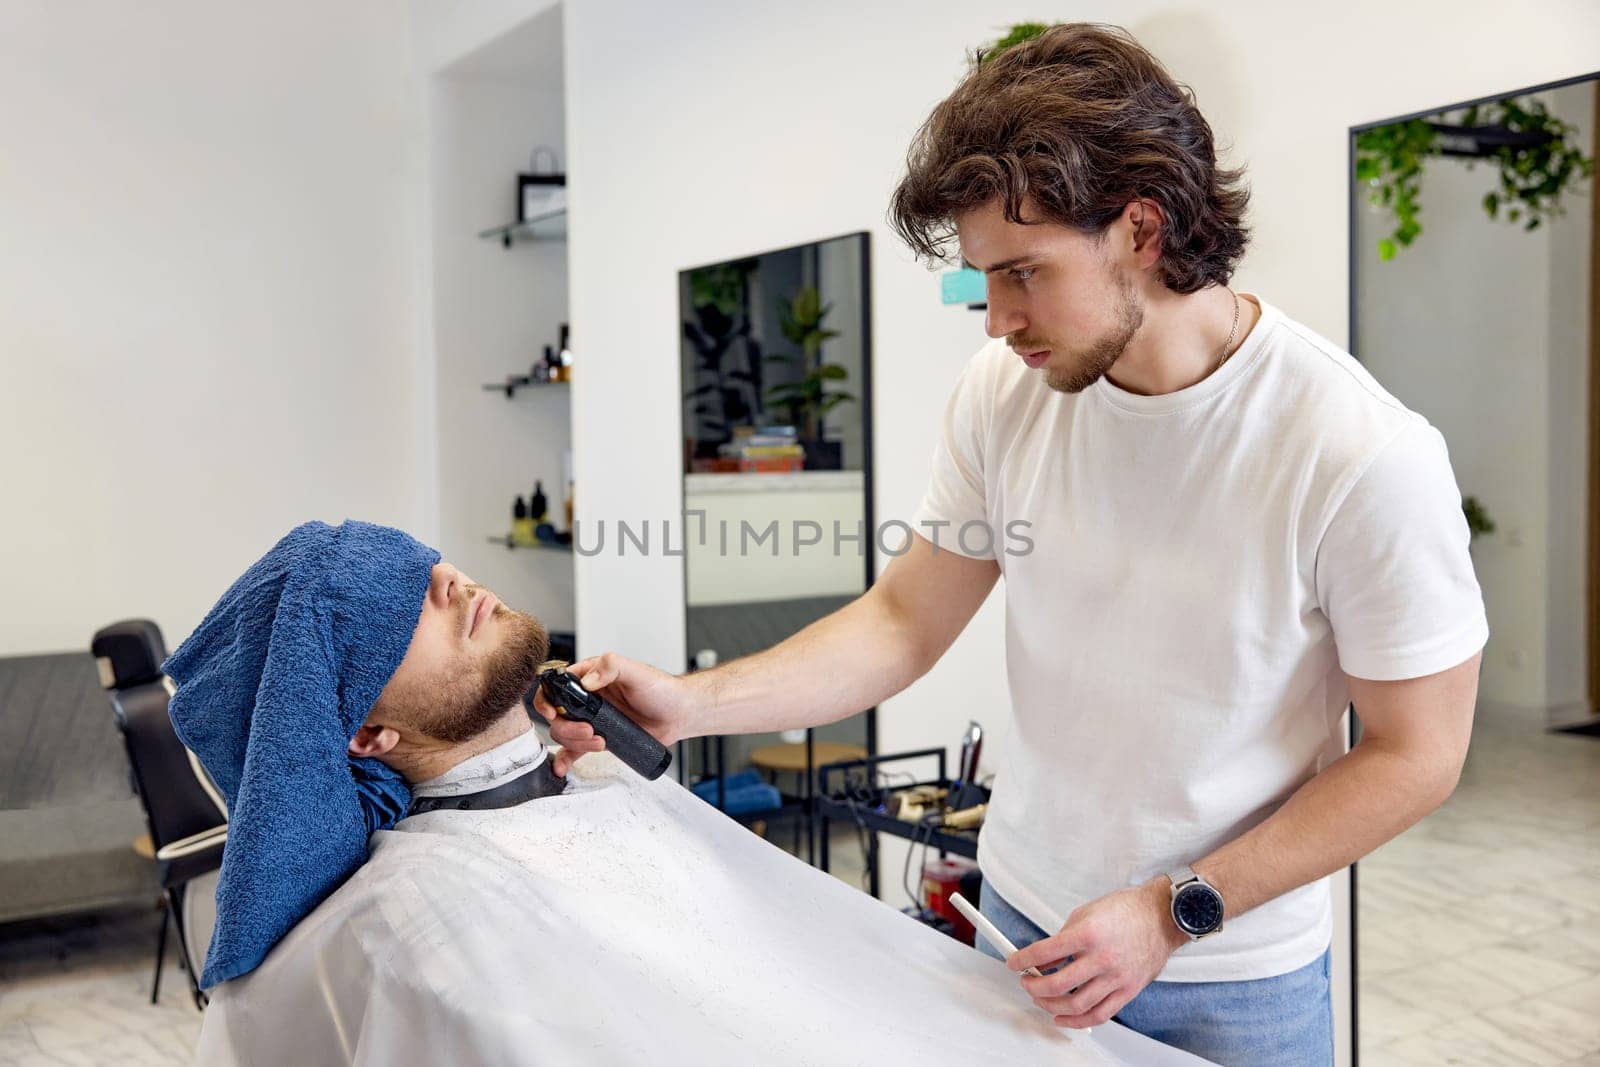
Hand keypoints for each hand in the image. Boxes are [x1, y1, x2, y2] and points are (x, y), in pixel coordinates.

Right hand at [531, 652, 694, 774]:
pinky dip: (566, 759)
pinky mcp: (600, 736)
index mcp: (591, 676)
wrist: (678, 714)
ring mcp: (593, 718)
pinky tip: (563, 767)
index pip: (558, 685)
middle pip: (558, 714)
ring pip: (566, 733)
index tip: (553, 712)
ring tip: (601, 742)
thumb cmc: (661, 689)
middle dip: (569, 727)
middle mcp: (588, 697)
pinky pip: (575, 749)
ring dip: (576, 742)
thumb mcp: (636, 672)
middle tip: (590, 730)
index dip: (548, 699)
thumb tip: (588, 680)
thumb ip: (612, 666)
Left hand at [1008, 879, 1186, 1028]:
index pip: (1045, 952)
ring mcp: (1117, 977)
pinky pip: (1099, 1014)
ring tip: (1041, 999)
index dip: (1023, 960)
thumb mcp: (1085, 914)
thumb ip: (1062, 939)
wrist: (1161, 917)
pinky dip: (1077, 1021)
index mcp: (1089, 934)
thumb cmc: (1126, 911)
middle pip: (1058, 984)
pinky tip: (1063, 1018)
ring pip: (1076, 1004)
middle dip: (1034, 986)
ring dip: (1051, 1006)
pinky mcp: (1128, 990)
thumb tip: (1043, 959)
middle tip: (1026, 982)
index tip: (1014, 963)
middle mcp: (1103, 958)